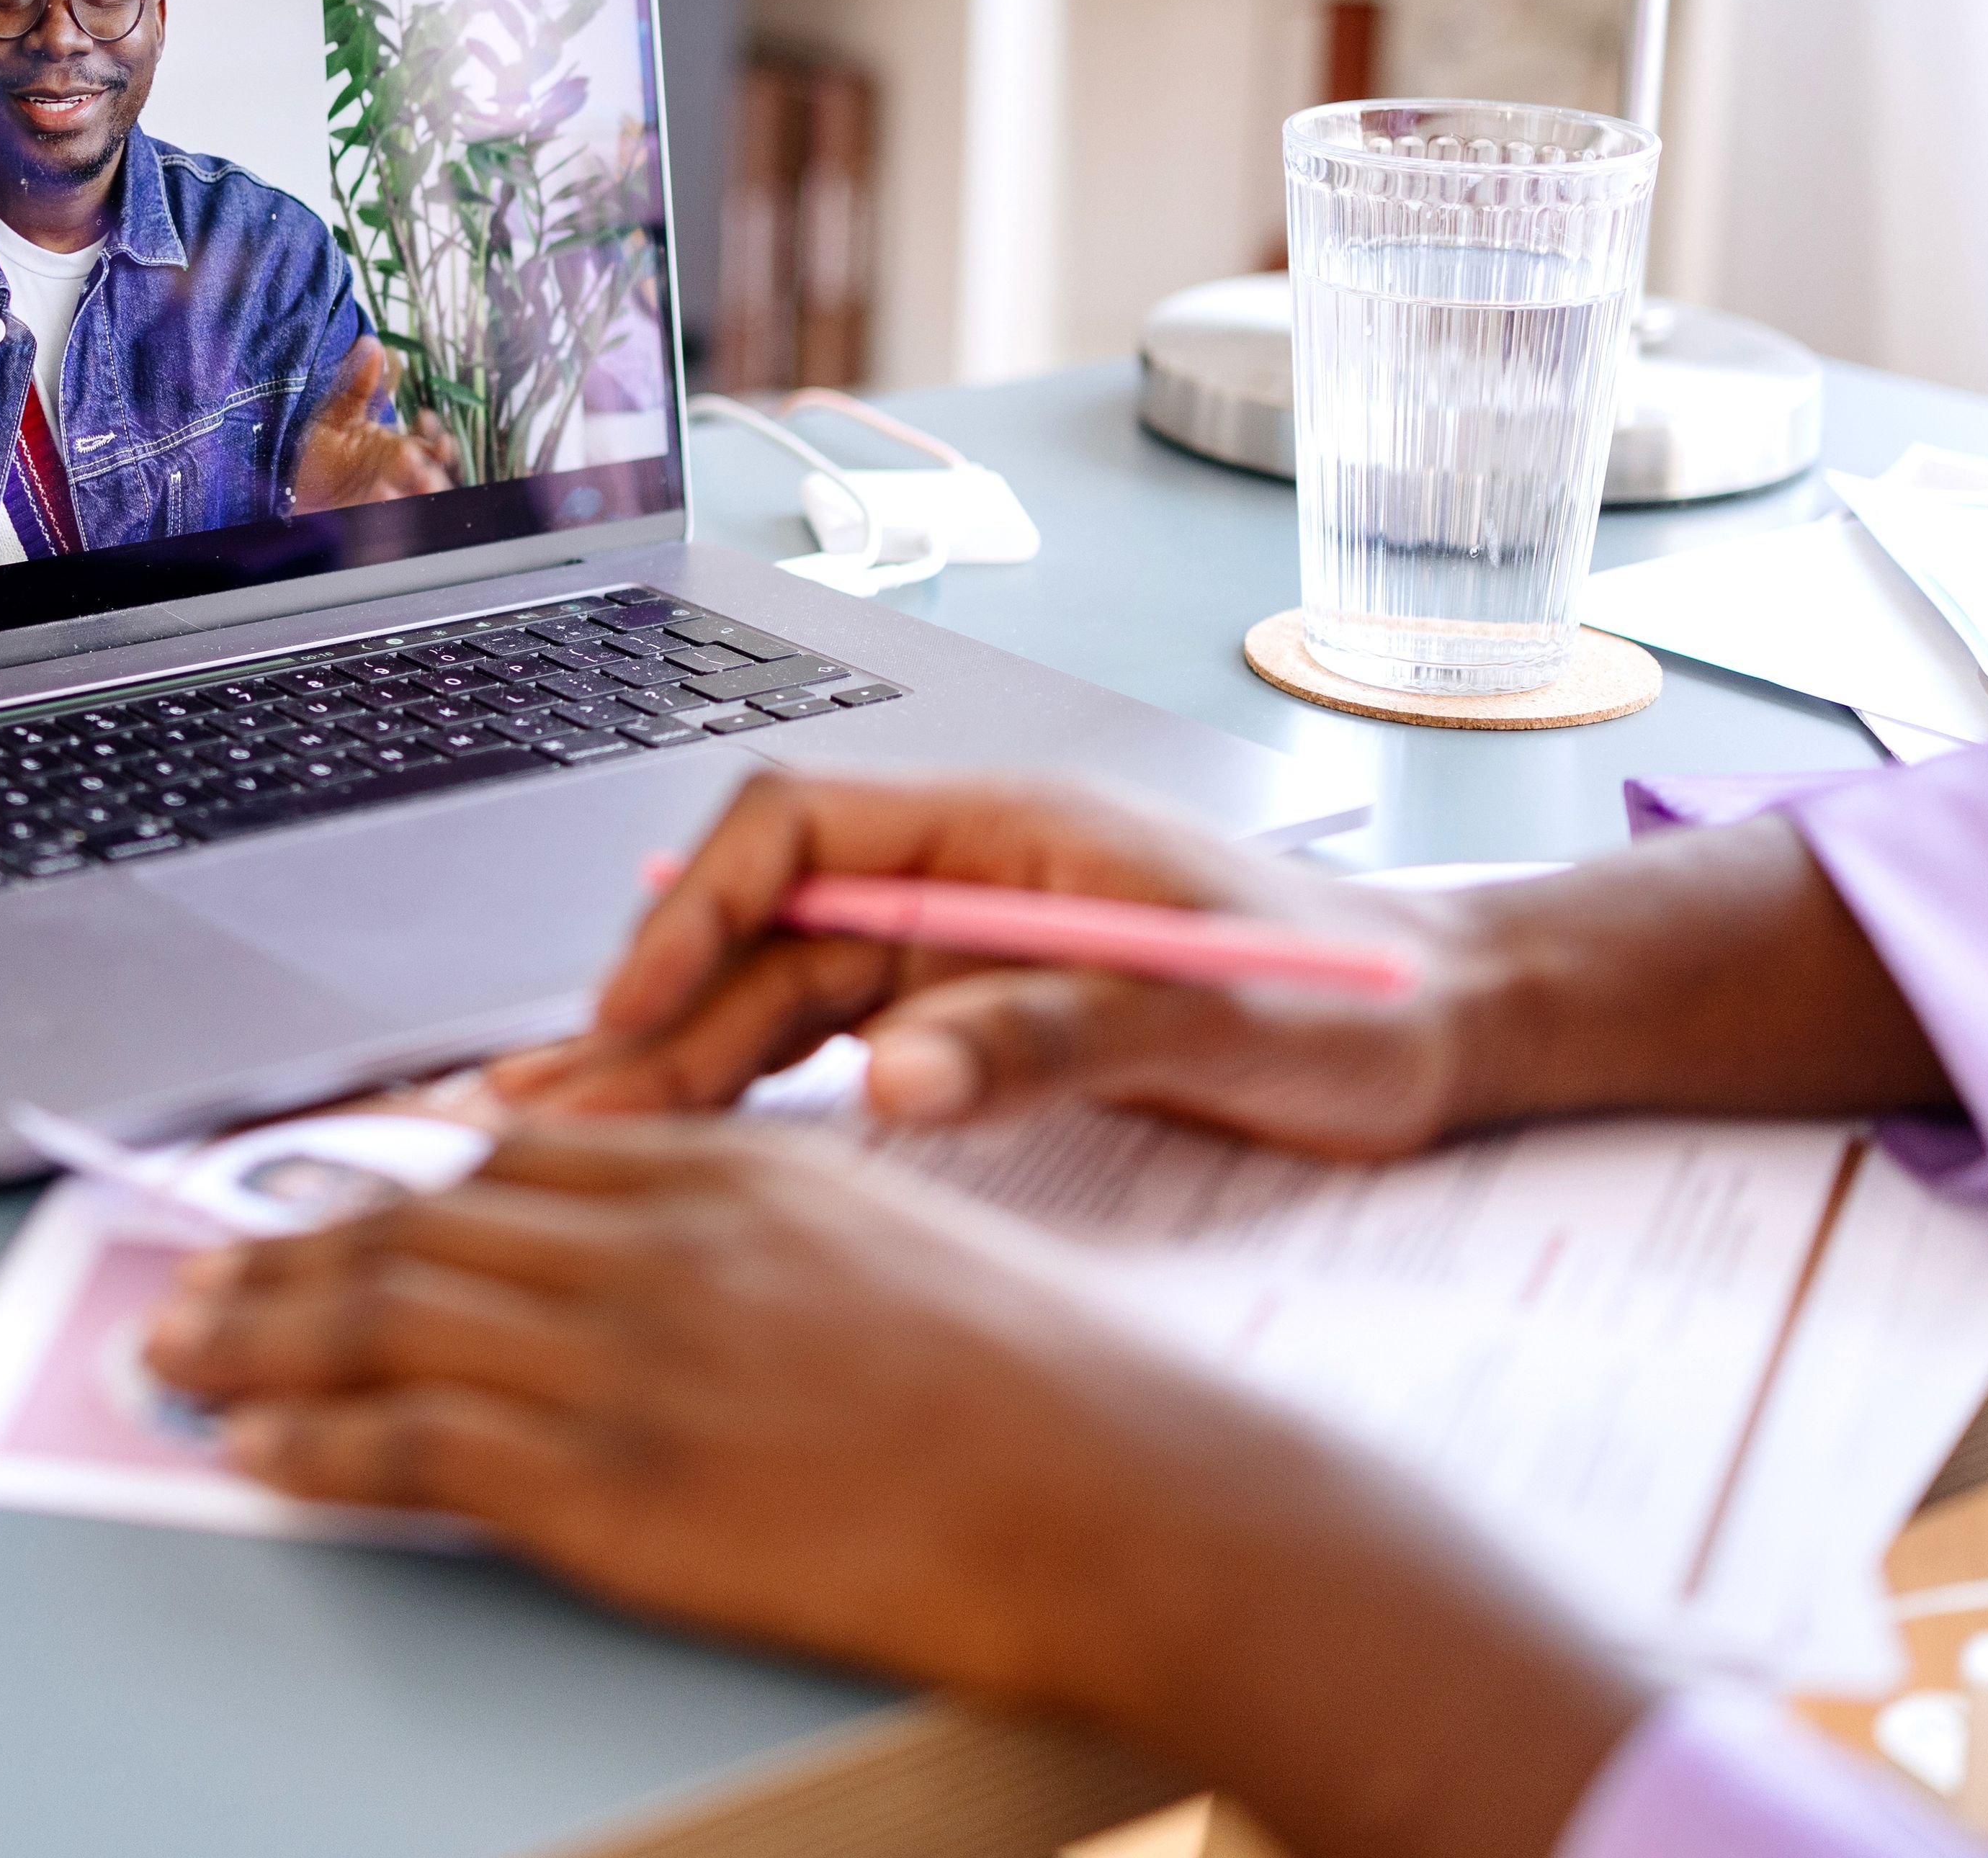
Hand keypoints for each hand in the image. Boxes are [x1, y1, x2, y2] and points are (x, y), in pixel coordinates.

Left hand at [140, 1121, 1643, 1857]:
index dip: (400, 1187)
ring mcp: (634, 1361)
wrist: (1132, 1499)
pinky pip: (419, 1447)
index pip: (517, 1160)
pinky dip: (317, 1444)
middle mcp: (665, 1245)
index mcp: (736, 1176)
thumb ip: (776, 1250)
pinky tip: (257, 1450)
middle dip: (288, 1255)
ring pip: (391, 1322)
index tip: (330, 1208)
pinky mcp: (622, 1485)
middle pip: (424, 1227)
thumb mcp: (896, 1261)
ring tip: (180, 1351)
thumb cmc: (1056, 1402)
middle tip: (195, 1277)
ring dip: (262, 1337)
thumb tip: (695, 1279)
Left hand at [288, 340, 460, 511]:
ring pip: (424, 497)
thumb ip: (356, 386)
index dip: (434, 432)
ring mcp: (392, 500)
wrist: (289, 493)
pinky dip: (396, 508)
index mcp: (397, 449)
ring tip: (407, 480)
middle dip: (433, 465)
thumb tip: (373, 343)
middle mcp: (400, 476)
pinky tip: (382, 494)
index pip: (430, 441)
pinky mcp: (377, 522)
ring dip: (422, 489)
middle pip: (435, 471)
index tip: (425, 417)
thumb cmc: (318, 455)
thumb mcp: (335, 417)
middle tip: (419, 459)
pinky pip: (399, 519)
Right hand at [504, 771, 1965, 1166]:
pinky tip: (667, 1154)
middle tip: (534, 1121)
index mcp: (1004, 834)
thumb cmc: (1353, 1001)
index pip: (795, 835)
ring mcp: (959, 952)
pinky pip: (821, 1050)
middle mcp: (962, 880)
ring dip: (667, 1069)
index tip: (633, 1014)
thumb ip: (1047, 1035)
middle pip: (758, 934)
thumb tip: (889, 1078)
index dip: (695, 917)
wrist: (1453, 1035)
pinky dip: (740, 1098)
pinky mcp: (969, 1023)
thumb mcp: (1213, 1021)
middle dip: (643, 1021)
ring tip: (554, 1148)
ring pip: (770, 1001)